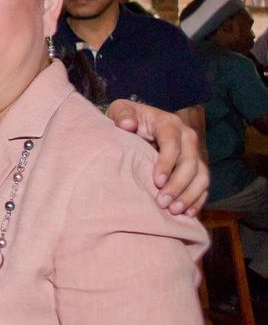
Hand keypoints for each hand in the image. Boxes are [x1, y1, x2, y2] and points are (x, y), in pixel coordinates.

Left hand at [107, 99, 208, 215]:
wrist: (138, 123)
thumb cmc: (128, 118)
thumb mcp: (121, 110)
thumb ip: (123, 115)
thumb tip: (128, 124)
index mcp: (169, 123)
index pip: (172, 143)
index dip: (166, 162)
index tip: (157, 181)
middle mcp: (187, 137)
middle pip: (189, 162)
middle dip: (177, 184)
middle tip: (162, 202)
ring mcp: (194, 153)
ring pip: (201, 176)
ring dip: (189, 195)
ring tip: (173, 211)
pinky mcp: (196, 168)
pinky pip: (203, 185)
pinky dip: (198, 200)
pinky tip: (188, 214)